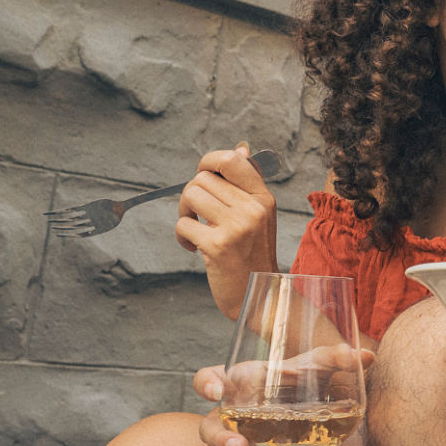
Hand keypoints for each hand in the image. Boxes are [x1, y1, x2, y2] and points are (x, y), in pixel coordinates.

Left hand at [176, 145, 279, 317]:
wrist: (259, 296)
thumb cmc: (253, 254)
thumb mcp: (259, 216)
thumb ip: (247, 184)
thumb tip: (241, 148)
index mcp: (264, 198)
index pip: (232, 160)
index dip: (209, 161)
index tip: (203, 177)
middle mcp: (253, 209)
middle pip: (202, 178)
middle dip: (190, 195)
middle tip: (197, 215)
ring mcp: (237, 227)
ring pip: (190, 195)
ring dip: (184, 213)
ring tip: (195, 230)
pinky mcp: (218, 246)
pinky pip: (183, 225)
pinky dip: (182, 236)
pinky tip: (194, 248)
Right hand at [193, 345, 373, 445]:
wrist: (303, 409)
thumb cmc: (297, 381)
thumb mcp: (314, 367)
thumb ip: (335, 359)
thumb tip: (367, 356)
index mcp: (240, 384)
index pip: (209, 379)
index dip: (206, 384)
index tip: (215, 392)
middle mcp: (234, 415)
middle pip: (210, 428)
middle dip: (220, 438)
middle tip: (240, 445)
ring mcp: (242, 442)